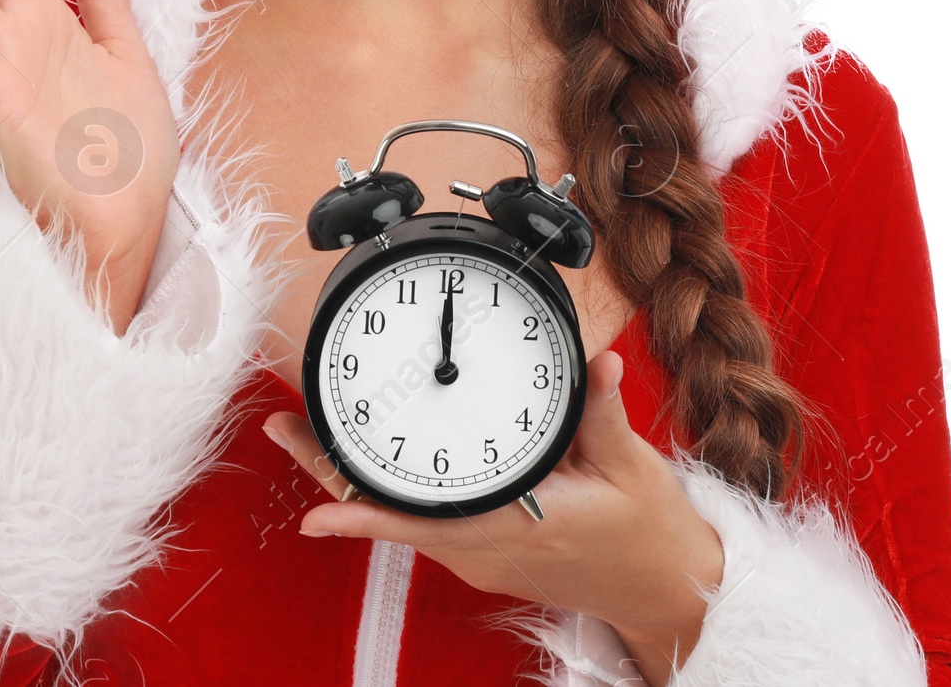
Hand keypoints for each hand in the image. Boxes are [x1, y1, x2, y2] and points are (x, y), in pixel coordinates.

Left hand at [262, 350, 723, 685]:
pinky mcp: (483, 550)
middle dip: (332, 475)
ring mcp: (480, 556)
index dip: (365, 511)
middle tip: (286, 427)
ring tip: (306, 435)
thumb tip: (598, 363)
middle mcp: (485, 551)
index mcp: (516, 528)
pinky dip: (383, 494)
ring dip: (351, 480)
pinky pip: (419, 522)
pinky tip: (361, 467)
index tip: (316, 501)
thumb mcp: (631, 468)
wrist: (664, 588)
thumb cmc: (646, 534)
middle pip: (391, 515)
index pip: (424, 519)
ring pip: (398, 518)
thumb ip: (603, 412)